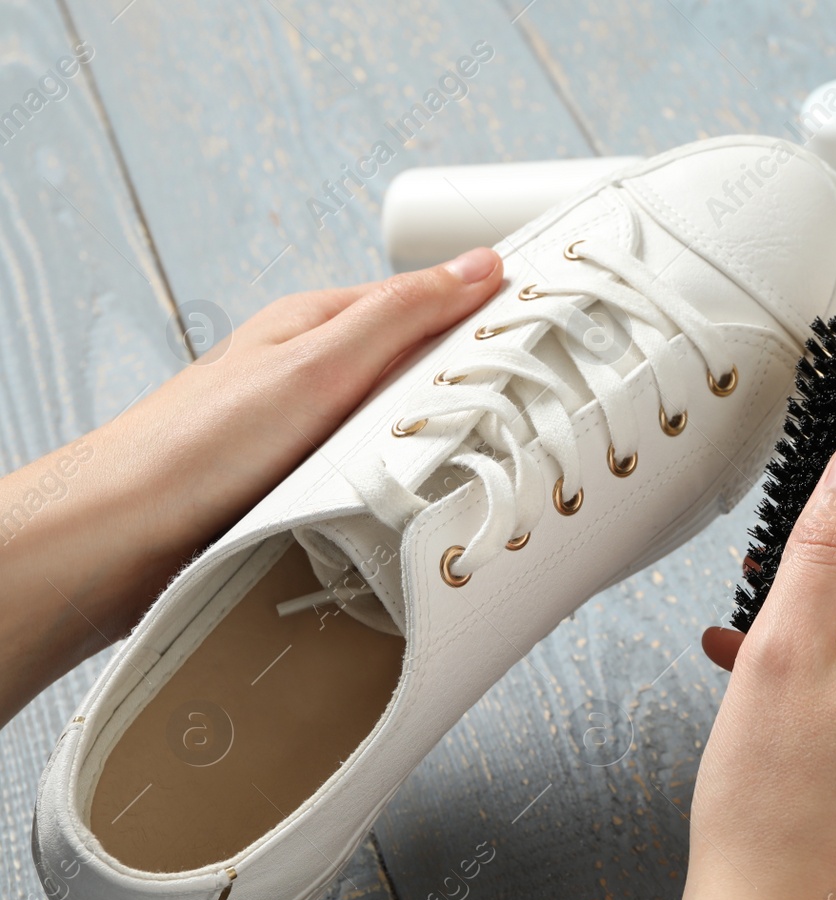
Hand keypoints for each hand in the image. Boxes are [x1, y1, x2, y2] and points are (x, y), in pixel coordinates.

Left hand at [0, 248, 503, 722]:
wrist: (122, 537)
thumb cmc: (197, 444)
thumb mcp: (319, 362)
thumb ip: (402, 314)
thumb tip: (479, 266)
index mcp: (321, 327)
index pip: (430, 305)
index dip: (491, 316)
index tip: (552, 332)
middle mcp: (319, 379)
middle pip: (425, 377)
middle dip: (474, 397)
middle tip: (530, 417)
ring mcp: (315, 438)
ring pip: (408, 437)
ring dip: (441, 456)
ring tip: (483, 472)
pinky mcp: (309, 494)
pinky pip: (382, 486)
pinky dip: (408, 496)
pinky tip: (425, 513)